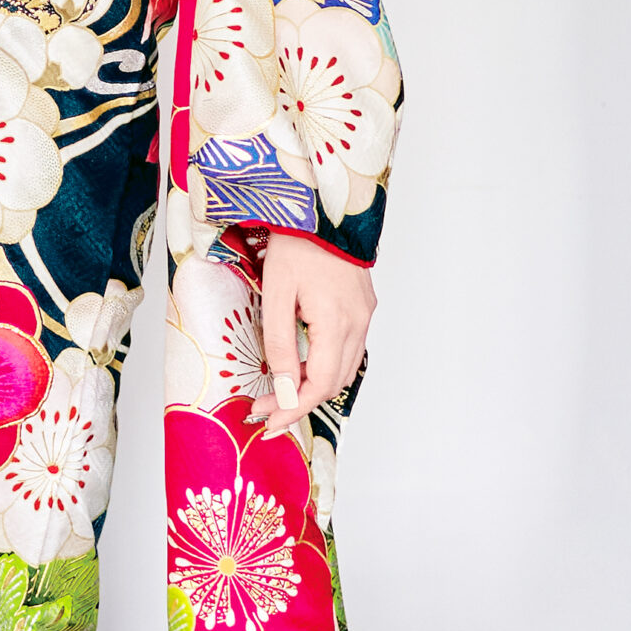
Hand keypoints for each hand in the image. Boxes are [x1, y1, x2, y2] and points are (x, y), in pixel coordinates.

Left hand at [249, 230, 375, 427]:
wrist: (323, 208)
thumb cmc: (296, 243)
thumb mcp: (276, 292)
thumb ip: (280, 342)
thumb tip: (282, 386)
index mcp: (337, 322)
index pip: (319, 384)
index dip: (293, 407)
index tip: (267, 421)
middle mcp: (358, 324)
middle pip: (333, 382)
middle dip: (298, 400)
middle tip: (265, 409)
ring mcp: (364, 315)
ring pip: (344, 368)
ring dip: (313, 384)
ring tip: (279, 390)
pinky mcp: (363, 306)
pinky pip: (348, 349)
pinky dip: (326, 364)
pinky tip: (302, 363)